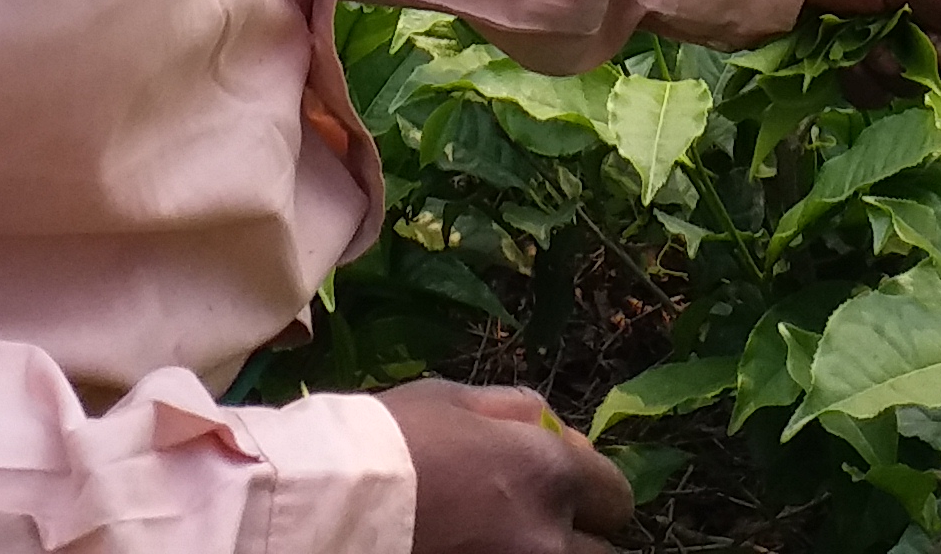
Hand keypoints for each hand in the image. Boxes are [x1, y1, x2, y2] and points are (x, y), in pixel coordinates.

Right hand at [384, 382, 634, 553]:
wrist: (325, 514)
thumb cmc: (385, 444)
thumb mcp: (454, 400)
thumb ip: (522, 414)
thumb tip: (563, 436)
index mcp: (549, 476)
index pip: (615, 497)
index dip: (591, 493)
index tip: (565, 494)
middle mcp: (549, 541)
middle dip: (573, 538)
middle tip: (525, 526)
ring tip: (496, 544)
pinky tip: (472, 551)